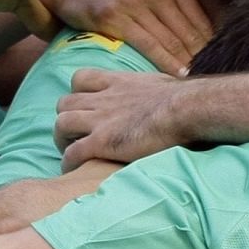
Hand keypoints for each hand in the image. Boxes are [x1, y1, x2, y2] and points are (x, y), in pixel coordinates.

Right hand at [35, 0, 212, 75]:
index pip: (199, 14)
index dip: (212, 40)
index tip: (223, 58)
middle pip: (190, 29)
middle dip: (205, 55)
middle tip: (218, 76)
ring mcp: (136, 1)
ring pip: (173, 40)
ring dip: (190, 63)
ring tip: (203, 81)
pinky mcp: (116, 17)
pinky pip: (151, 46)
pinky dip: (168, 63)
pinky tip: (180, 76)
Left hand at [55, 69, 187, 168]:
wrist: (186, 109)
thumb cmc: (186, 100)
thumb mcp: (165, 85)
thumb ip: (156, 90)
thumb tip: (173, 94)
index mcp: (118, 82)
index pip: (82, 78)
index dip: (78, 93)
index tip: (85, 105)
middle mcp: (103, 98)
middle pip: (65, 102)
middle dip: (66, 117)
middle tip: (75, 133)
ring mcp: (100, 120)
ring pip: (61, 124)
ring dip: (63, 139)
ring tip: (71, 151)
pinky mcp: (101, 142)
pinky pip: (72, 153)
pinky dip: (69, 162)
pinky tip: (74, 170)